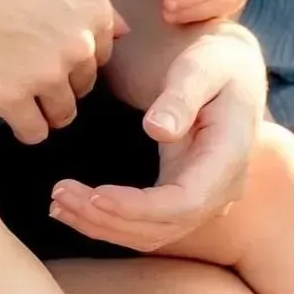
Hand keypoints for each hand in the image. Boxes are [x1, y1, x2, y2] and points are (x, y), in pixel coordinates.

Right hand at [0, 0, 124, 145]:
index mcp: (93, 8)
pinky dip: (21, 125)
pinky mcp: (14, 98)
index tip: (47, 46)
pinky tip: (4, 107)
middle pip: (84, 85)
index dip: (74, 53)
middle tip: (25, 65)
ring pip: (62, 114)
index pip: (103, 53)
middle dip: (60, 81)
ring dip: (43, 108)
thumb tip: (124, 30)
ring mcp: (48, 74)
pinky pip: (33, 132)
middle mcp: (80, 44)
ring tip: (16, 90)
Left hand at [49, 22, 264, 250]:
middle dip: (108, 218)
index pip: (185, 202)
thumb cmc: (217, 61)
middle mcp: (219, 189)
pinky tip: (78, 208)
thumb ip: (181, 96)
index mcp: (228, 157)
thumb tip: (157, 129)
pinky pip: (148, 223)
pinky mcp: (182, 195)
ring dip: (103, 225)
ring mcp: (203, 198)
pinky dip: (112, 221)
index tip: (95, 195)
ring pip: (152, 232)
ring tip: (59, 204)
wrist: (234, 70)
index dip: (138, 207)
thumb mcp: (202, 67)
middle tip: (59, 196)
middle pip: (163, 226)